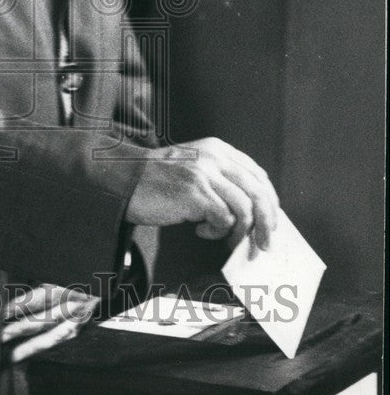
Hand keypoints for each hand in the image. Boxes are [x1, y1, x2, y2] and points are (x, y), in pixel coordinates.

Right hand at [125, 137, 278, 249]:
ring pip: (245, 209)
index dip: (270, 203)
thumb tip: (252, 214)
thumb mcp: (196, 168)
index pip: (259, 176)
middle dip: (266, 224)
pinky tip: (200, 231)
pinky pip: (223, 219)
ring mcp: (205, 173)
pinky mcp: (195, 192)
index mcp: (219, 149)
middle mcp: (215, 157)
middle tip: (263, 245)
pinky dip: (217, 232)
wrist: (125, 179)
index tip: (270, 224)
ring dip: (241, 233)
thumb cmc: (159, 180)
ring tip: (227, 242)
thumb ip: (221, 180)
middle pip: (259, 193)